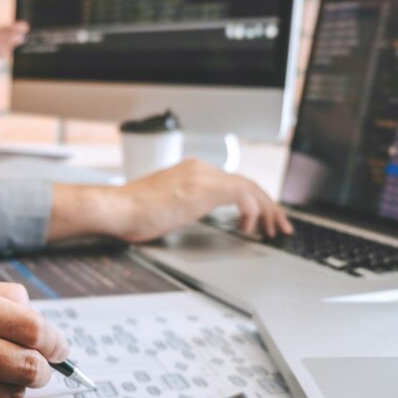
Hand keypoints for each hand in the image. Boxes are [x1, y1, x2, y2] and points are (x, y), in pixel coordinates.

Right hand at [49, 159, 292, 243]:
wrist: (117, 208)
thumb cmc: (131, 212)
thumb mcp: (166, 206)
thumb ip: (184, 205)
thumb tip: (192, 216)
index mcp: (192, 171)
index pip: (234, 182)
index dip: (255, 202)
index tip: (263, 220)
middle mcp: (201, 168)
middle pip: (248, 183)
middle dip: (270, 206)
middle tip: (280, 226)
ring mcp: (203, 176)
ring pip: (251, 188)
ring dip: (268, 210)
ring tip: (274, 229)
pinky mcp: (203, 188)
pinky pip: (242, 195)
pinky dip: (252, 211)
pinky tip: (250, 228)